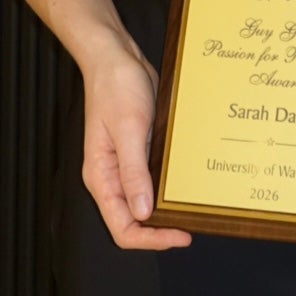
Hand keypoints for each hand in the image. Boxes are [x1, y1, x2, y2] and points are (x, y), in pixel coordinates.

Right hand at [81, 37, 191, 250]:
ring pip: (145, 200)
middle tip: (191, 225)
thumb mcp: (129, 128)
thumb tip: (142, 214)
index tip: (179, 236)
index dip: (150, 239)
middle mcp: (111, 175)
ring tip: (194, 209)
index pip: (122, 227)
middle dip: (160, 229)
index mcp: (101, 177)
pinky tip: (188, 181)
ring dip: (166, 208)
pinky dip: (169, 185)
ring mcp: (126, 162)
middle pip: (133, 220)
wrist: (116, 56)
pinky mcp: (139, 148)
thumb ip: (134, 172)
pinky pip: (153, 176)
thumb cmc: (116, 87)